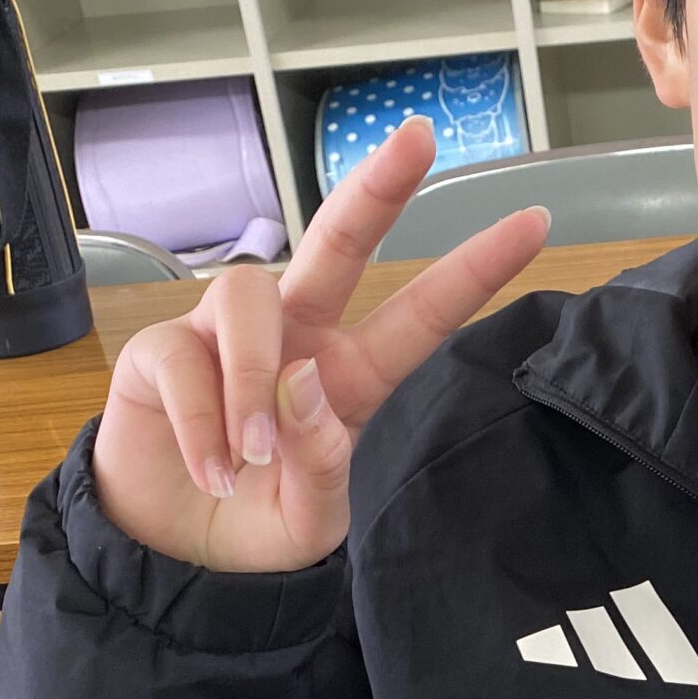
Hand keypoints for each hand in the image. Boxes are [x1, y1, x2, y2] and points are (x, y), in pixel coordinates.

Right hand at [90, 116, 549, 570]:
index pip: (419, 315)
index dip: (473, 269)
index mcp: (348, 374)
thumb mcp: (311, 519)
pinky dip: (203, 426)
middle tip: (419, 139)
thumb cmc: (255, 524)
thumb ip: (323, 466)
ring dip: (255, 380)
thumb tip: (303, 387)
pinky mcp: (160, 351)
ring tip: (251, 456)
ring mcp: (222, 336)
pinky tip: (212, 471)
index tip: (537, 221)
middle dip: (378, 189)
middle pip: (336, 241)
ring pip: (248, 299)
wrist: (173, 559)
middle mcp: (294, 336)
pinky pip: (186, 362)